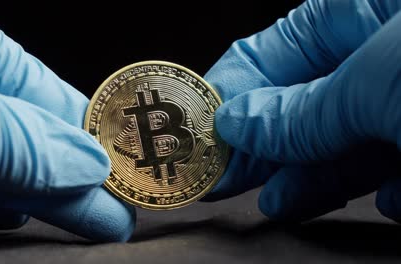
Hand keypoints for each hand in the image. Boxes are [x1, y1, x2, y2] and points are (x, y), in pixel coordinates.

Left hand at [0, 0, 134, 241]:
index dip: (84, 120)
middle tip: (121, 207)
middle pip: (16, 129)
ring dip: (36, 195)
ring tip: (88, 219)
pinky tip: (13, 217)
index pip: (31, 78)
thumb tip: (89, 165)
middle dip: (70, 171)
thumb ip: (9, 133)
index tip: (127, 158)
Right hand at [203, 0, 400, 221]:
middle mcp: (384, 52)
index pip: (272, 52)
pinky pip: (400, 166)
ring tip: (277, 203)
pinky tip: (384, 199)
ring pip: (350, 142)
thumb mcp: (373, 85)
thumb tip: (234, 123)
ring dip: (314, 179)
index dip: (231, 95)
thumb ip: (301, 113)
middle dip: (265, 147)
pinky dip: (388, 190)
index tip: (199, 135)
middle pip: (305, 104)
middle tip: (223, 179)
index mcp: (361, 10)